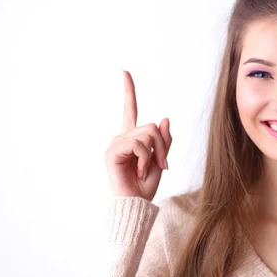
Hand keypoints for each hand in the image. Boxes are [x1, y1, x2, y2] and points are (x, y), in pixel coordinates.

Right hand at [103, 70, 171, 200]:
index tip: (125, 72)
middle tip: (160, 165)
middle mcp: (120, 138)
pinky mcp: (112, 152)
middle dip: (162, 146)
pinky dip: (146, 158)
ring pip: (147, 134)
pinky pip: (139, 144)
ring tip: (146, 170)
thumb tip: (165, 118)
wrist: (135, 205)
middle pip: (151, 126)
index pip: (129, 110)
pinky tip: (139, 170)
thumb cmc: (145, 186)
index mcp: (131, 138)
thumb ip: (163, 140)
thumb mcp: (160, 160)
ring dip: (155, 154)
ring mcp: (114, 144)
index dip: (128, 91)